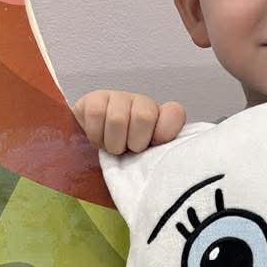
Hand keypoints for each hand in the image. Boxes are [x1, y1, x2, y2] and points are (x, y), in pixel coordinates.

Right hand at [72, 90, 186, 154]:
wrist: (91, 154)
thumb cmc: (123, 161)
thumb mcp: (146, 165)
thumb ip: (160, 159)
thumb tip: (165, 168)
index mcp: (161, 119)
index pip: (174, 113)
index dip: (165, 132)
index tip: (153, 145)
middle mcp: (142, 103)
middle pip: (144, 117)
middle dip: (133, 143)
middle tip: (127, 150)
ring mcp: (119, 98)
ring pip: (117, 119)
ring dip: (112, 143)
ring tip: (112, 146)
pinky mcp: (95, 99)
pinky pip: (96, 113)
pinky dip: (96, 135)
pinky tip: (98, 138)